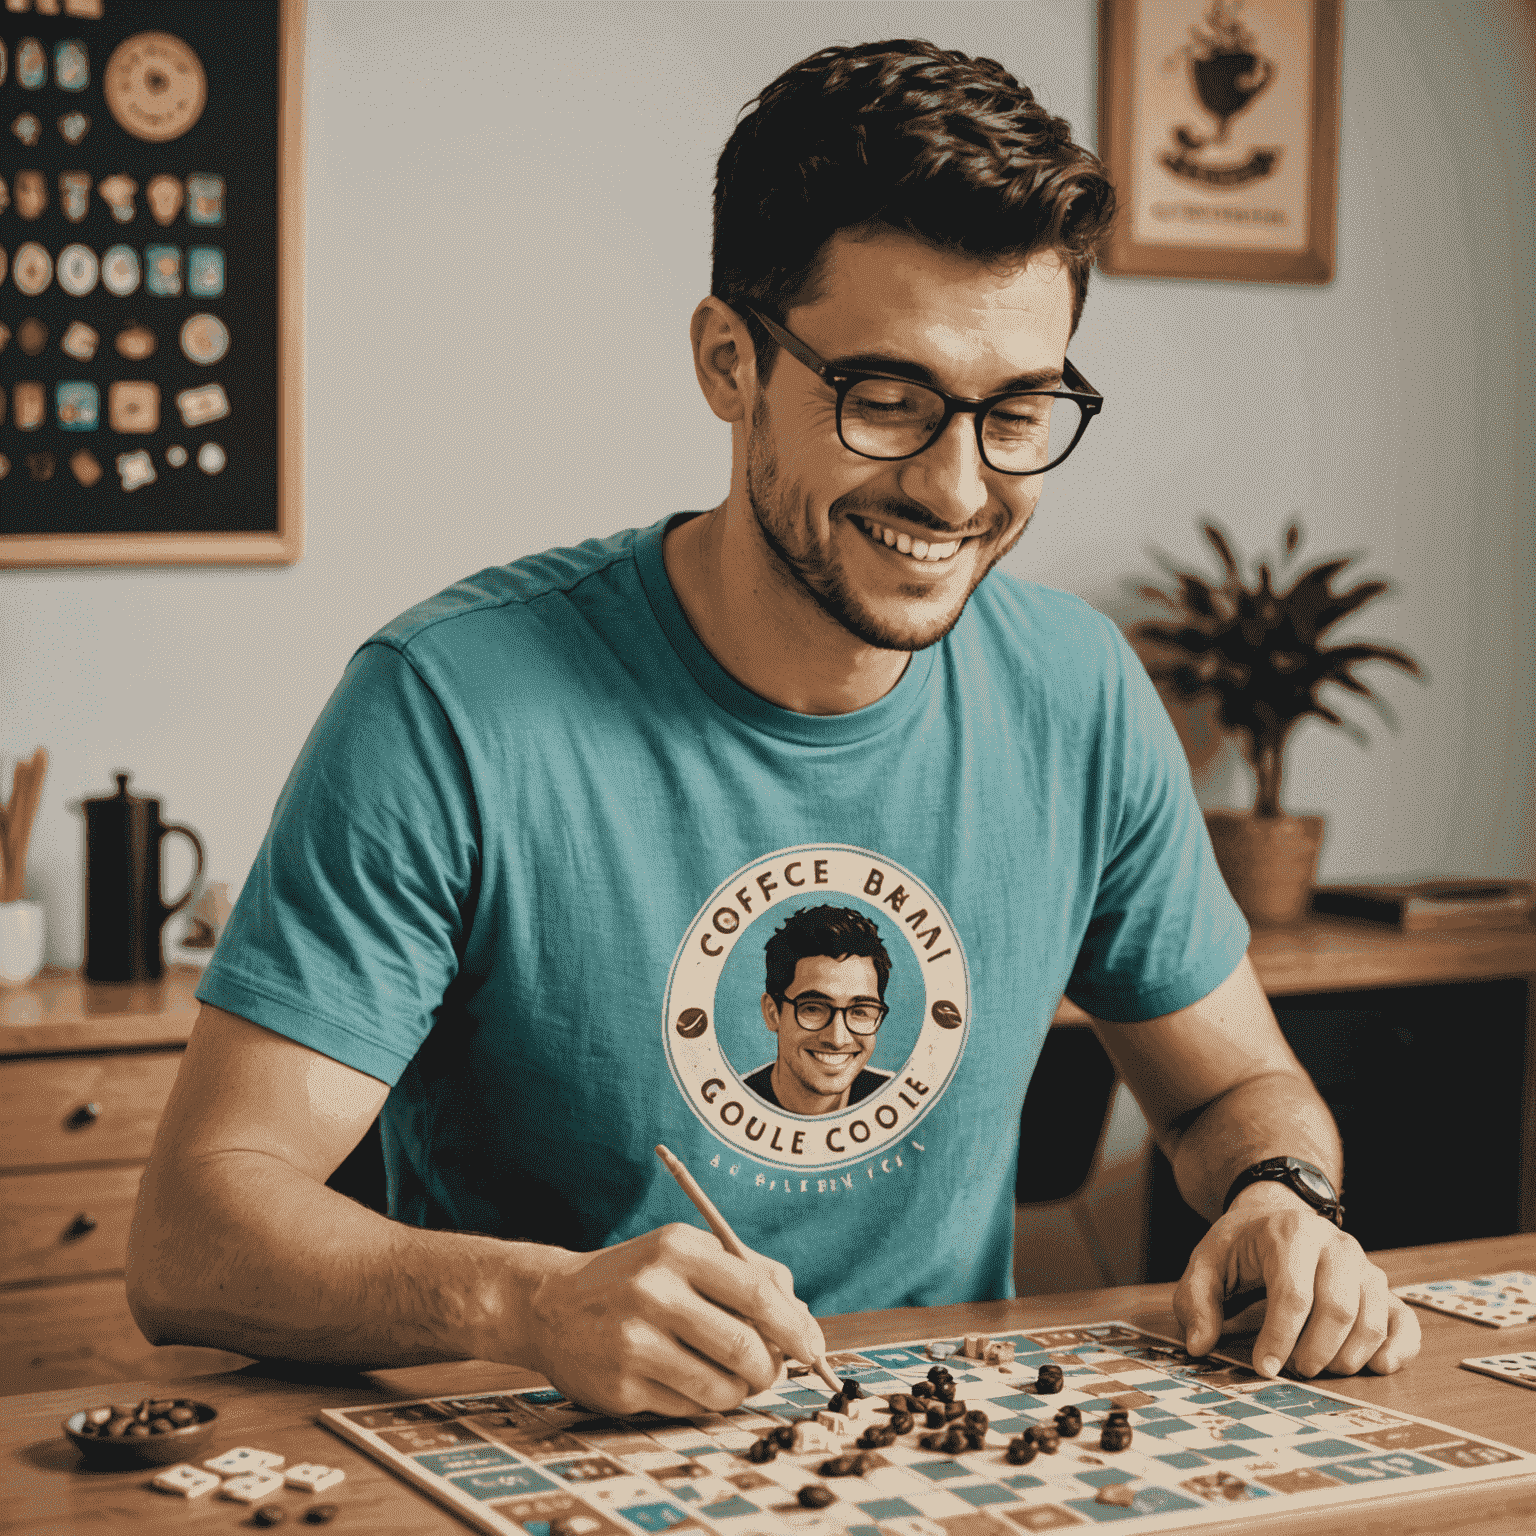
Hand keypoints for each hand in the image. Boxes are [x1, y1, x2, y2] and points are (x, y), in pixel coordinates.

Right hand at [522, 1222, 824, 1416]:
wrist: (551, 1304)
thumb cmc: (636, 1276)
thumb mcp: (685, 1252)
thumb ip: (747, 1273)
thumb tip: (803, 1319)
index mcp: (677, 1249)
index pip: (755, 1290)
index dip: (793, 1325)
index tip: (812, 1347)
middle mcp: (654, 1292)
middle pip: (744, 1346)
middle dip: (771, 1367)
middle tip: (771, 1370)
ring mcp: (634, 1341)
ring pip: (721, 1387)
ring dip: (740, 1391)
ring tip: (731, 1377)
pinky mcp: (620, 1386)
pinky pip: (688, 1407)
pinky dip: (704, 1402)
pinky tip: (688, 1381)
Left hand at [1173, 1183, 1420, 1377]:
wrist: (1277, 1217)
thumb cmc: (1242, 1246)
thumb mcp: (1206, 1262)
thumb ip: (1196, 1301)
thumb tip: (1200, 1345)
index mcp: (1291, 1234)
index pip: (1293, 1294)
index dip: (1279, 1338)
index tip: (1264, 1369)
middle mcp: (1336, 1246)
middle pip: (1339, 1310)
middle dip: (1315, 1352)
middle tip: (1293, 1371)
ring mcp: (1365, 1266)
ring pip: (1372, 1320)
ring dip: (1347, 1357)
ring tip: (1317, 1368)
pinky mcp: (1384, 1288)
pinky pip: (1404, 1321)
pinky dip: (1398, 1349)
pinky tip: (1376, 1366)